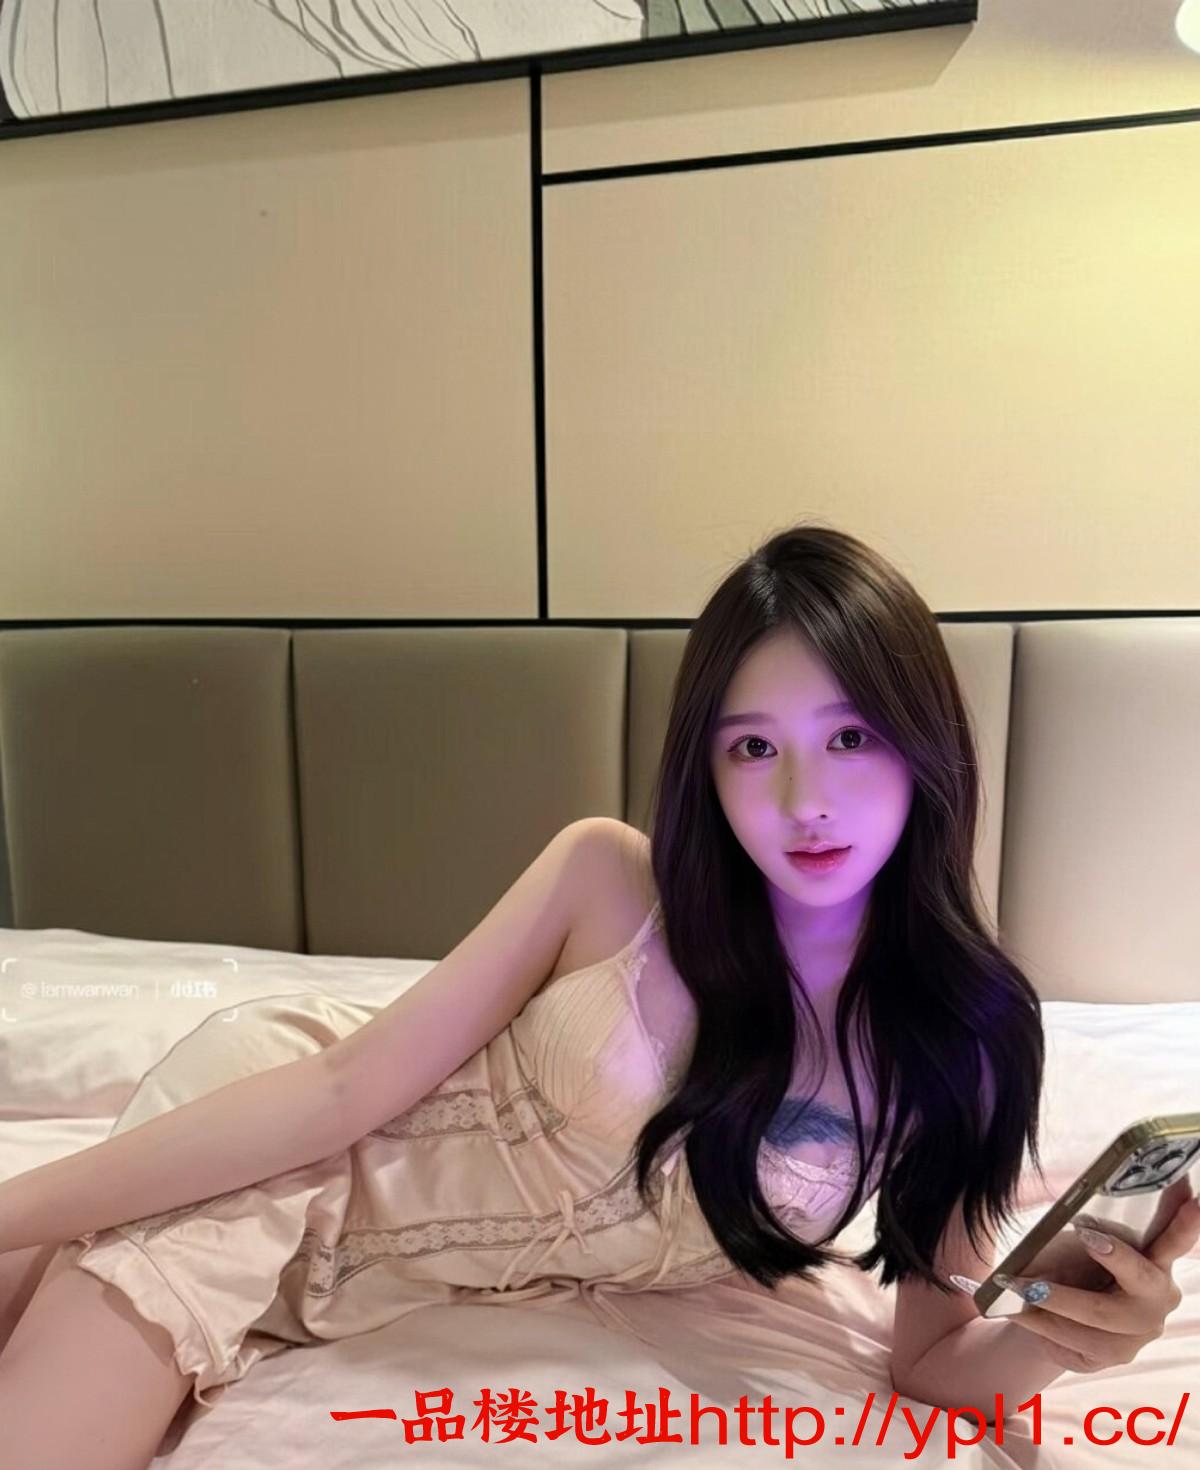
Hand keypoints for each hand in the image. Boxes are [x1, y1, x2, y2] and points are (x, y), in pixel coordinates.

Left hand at [1000, 1192, 1199, 1372]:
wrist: (1058, 1316)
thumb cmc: (1076, 1263)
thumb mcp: (1081, 1241)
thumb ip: (1091, 1230)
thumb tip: (1075, 1218)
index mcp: (1157, 1258)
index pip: (1175, 1238)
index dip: (1185, 1222)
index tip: (1191, 1196)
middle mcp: (1159, 1296)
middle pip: (1140, 1280)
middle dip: (1109, 1258)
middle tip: (1078, 1239)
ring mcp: (1142, 1332)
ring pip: (1097, 1319)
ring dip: (1050, 1301)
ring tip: (1013, 1285)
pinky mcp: (1119, 1356)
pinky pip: (1077, 1343)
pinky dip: (1041, 1323)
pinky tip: (1019, 1311)